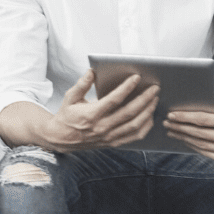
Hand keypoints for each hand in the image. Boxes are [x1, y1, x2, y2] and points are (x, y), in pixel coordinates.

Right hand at [42, 69, 158, 151]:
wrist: (59, 138)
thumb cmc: (66, 117)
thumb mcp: (69, 98)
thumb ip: (82, 85)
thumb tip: (92, 71)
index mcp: (90, 115)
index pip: (114, 100)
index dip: (127, 88)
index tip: (137, 78)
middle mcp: (101, 127)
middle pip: (129, 112)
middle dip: (145, 99)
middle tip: (154, 88)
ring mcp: (108, 137)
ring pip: (135, 125)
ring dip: (148, 112)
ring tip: (154, 100)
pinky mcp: (112, 142)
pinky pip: (134, 136)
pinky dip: (145, 127)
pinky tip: (150, 117)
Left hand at [164, 94, 213, 164]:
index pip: (205, 120)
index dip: (186, 118)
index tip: (172, 115)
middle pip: (200, 133)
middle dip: (181, 127)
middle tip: (167, 122)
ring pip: (201, 144)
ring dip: (183, 137)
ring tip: (171, 131)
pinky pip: (206, 152)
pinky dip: (193, 146)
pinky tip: (184, 139)